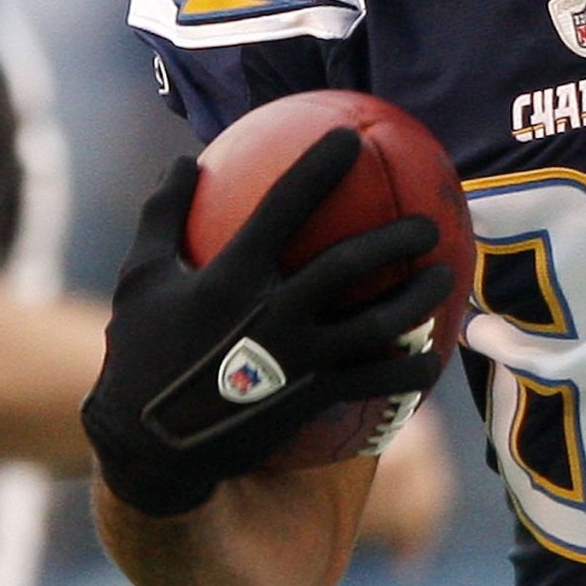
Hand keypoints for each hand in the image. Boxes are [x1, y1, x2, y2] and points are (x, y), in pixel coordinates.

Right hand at [82, 130, 452, 516]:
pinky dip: (411, 370)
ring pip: (377, 325)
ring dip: (419, 299)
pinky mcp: (312, 399)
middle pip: (348, 265)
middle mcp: (272, 314)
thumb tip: (185, 157)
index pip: (284, 205)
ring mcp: (297, 360)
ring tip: (445, 278)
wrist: (149, 446)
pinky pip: (377, 384)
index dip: (318, 167)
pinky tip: (434, 357)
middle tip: (427, 224)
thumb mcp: (140, 278)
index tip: (349, 138)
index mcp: (231, 277)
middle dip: (394, 238)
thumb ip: (164, 214)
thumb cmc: (141, 352)